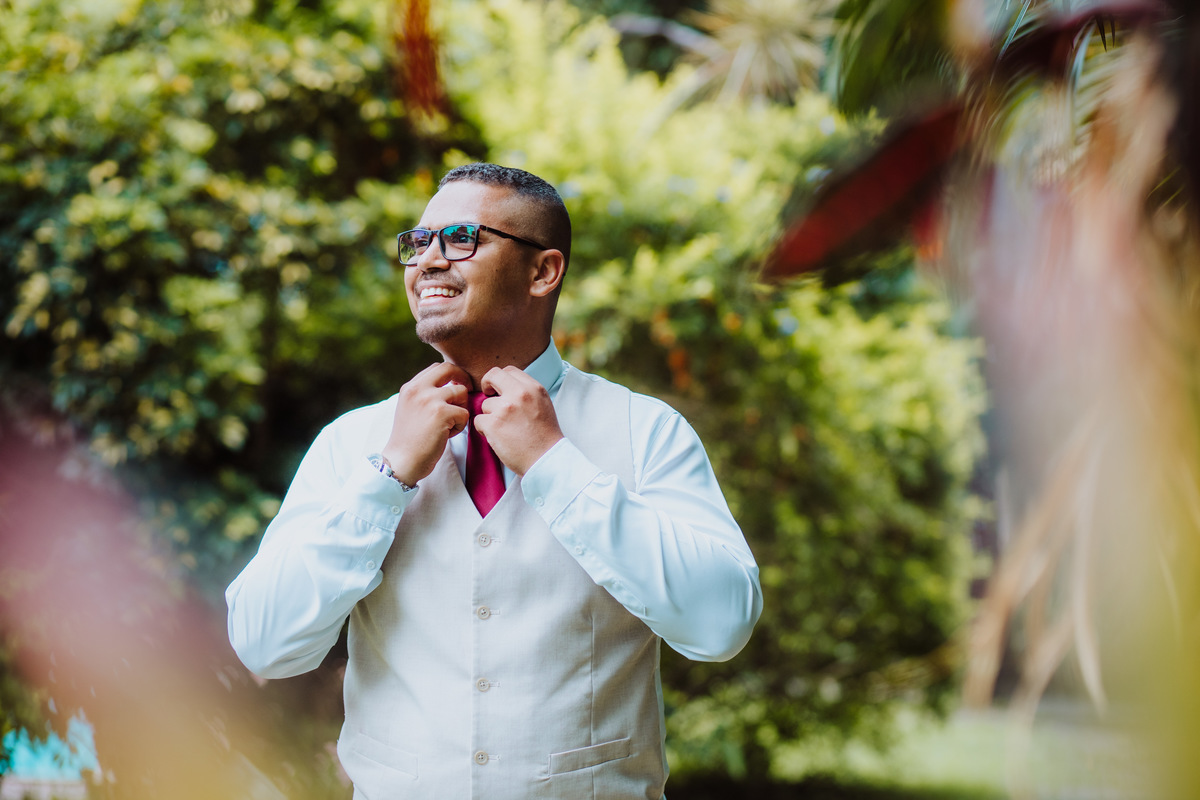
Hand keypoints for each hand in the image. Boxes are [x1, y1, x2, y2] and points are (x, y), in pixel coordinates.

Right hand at [381, 362, 470, 485]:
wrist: (401, 462)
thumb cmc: (410, 440)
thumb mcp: (410, 409)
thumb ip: (425, 395)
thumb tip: (452, 385)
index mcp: (410, 387)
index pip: (437, 368)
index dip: (452, 374)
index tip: (456, 387)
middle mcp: (418, 389)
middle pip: (449, 369)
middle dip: (463, 379)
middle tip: (468, 393)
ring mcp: (429, 400)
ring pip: (461, 392)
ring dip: (461, 409)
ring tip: (449, 425)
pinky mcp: (441, 413)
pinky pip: (464, 413)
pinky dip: (460, 426)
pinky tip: (446, 436)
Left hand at [474, 367, 564, 475]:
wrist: (547, 460)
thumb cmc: (546, 437)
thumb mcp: (543, 405)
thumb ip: (526, 393)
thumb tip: (506, 388)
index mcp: (534, 388)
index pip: (509, 370)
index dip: (500, 379)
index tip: (498, 390)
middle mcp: (520, 394)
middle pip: (492, 376)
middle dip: (486, 385)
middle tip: (488, 397)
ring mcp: (505, 408)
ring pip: (484, 404)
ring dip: (489, 416)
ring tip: (503, 429)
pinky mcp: (493, 424)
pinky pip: (478, 421)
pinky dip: (484, 430)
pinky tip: (497, 437)